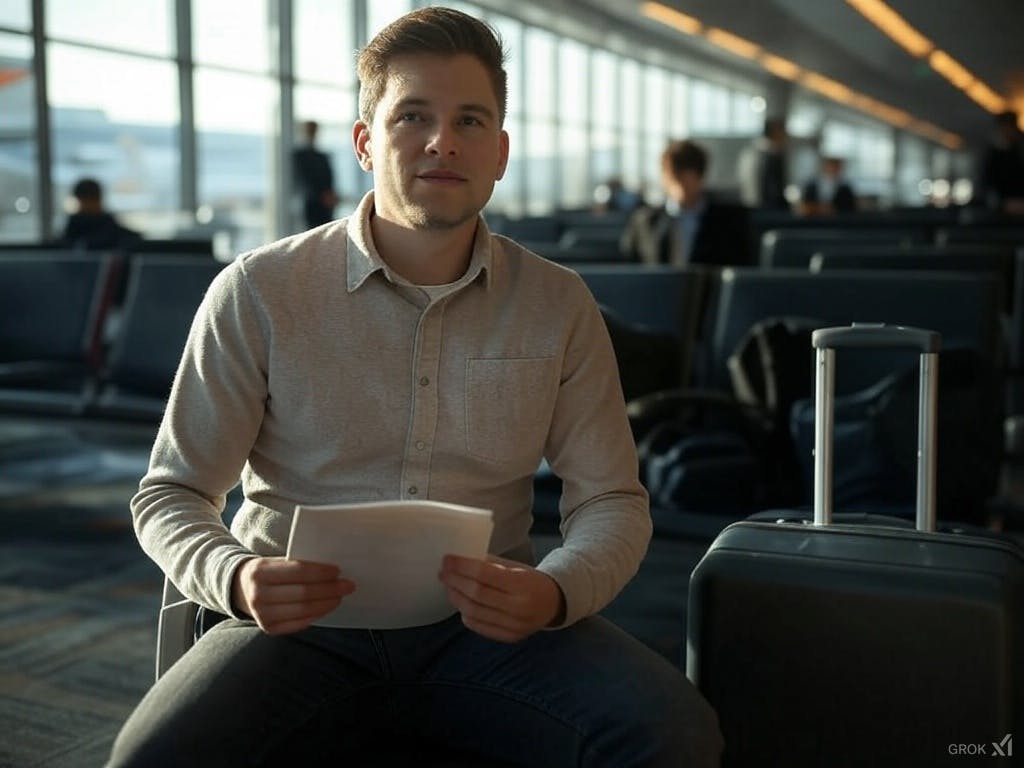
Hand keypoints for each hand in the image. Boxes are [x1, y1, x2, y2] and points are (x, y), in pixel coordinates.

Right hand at [232, 556, 355, 634]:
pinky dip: (316, 615)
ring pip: (303, 611)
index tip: (338, 570)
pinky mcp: (268, 629)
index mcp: (260, 572)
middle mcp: (258, 595)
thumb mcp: (273, 561)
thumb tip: (332, 571)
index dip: (320, 572)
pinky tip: (326, 607)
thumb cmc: (266, 572)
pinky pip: (299, 624)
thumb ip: (296, 565)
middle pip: (303, 593)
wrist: (240, 589)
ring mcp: (262, 615)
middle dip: (330, 589)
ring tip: (340, 596)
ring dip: (326, 603)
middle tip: (348, 585)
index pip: (298, 571)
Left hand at [438, 554, 565, 642]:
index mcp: (521, 585)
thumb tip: (461, 561)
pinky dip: (466, 614)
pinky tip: (461, 603)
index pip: (484, 574)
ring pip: (475, 612)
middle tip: (443, 572)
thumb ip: (490, 565)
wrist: (554, 603)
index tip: (448, 560)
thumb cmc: (532, 580)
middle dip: (455, 582)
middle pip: (476, 594)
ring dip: (457, 598)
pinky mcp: (509, 638)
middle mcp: (518, 608)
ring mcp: (514, 626)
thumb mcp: (515, 567)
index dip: (462, 567)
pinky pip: (480, 626)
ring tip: (449, 587)